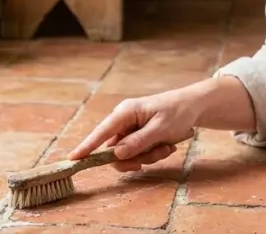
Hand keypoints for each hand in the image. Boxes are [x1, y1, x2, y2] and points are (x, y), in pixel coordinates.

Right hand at [68, 88, 200, 171]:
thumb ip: (138, 142)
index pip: (101, 132)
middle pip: (115, 150)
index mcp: (125, 112)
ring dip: (148, 156)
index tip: (72, 159)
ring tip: (167, 146)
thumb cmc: (177, 113)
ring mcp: (130, 128)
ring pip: (128, 155)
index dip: (87, 146)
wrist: (193, 107)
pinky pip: (137, 153)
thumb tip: (116, 154)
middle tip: (158, 154)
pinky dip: (152, 154)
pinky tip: (167, 145)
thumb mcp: (160, 129)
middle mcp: (123, 120)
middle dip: (137, 157)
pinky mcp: (137, 135)